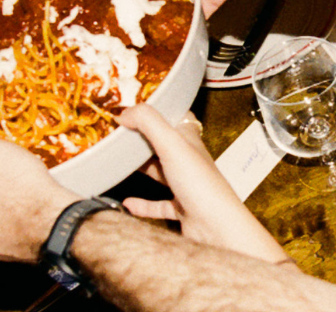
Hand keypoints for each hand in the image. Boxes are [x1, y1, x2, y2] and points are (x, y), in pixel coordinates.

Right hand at [119, 106, 288, 263]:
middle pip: (163, 145)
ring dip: (142, 169)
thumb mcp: (172, 144)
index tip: (133, 109)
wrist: (216, 226)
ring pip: (160, 173)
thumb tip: (125, 111)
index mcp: (189, 141)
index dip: (157, 111)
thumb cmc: (201, 184)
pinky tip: (128, 204)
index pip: (175, 118)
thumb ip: (148, 122)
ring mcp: (185, 185)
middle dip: (143, 140)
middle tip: (118, 137)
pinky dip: (142, 204)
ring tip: (119, 165)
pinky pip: (157, 204)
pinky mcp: (181, 208)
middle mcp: (188, 160)